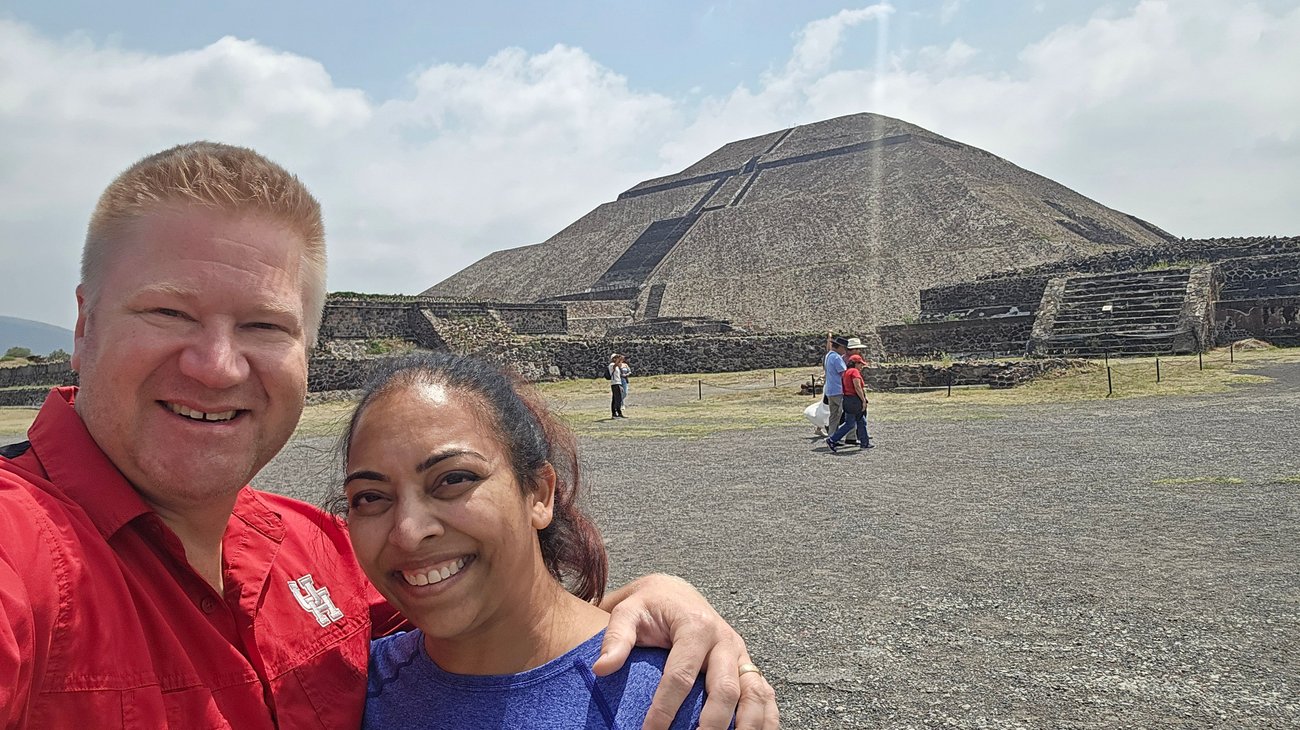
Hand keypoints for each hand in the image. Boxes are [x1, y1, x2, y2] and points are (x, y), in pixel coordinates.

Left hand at [595, 574, 778, 729]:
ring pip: (755, 693)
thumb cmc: (650, 606)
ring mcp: (740, 654)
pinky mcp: (747, 666)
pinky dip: (766, 719)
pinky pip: (765, 694)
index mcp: (695, 626)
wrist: (676, 592)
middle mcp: (724, 640)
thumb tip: (602, 668)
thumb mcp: (628, 611)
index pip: (681, 675)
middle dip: (711, 723)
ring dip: (749, 725)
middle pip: (725, 688)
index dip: (664, 708)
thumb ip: (615, 638)